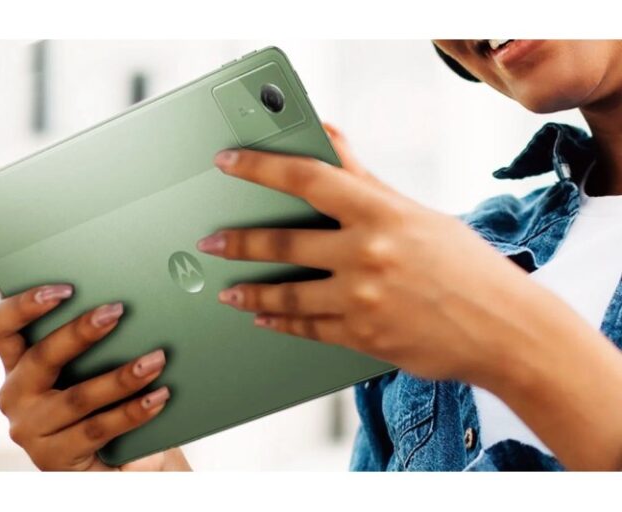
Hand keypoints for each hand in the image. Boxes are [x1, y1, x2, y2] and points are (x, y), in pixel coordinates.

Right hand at [0, 284, 189, 470]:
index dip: (23, 304)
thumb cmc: (105, 401)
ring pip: (76, 397)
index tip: (64, 288)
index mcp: (17, 362)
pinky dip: (132, 412)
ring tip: (155, 360)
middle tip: (116, 312)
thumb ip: (90, 336)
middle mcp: (15, 395)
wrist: (119, 461)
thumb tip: (115, 299)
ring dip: (120, 377)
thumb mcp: (93, 367)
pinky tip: (158, 397)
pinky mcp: (52, 459)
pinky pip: (97, 429)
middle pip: (40, 357)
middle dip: (80, 332)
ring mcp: (30, 430)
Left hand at [197, 124, 548, 385]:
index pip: (307, 178)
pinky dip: (281, 324)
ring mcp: (363, 300)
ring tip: (227, 292)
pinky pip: (308, 329)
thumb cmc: (465, 265)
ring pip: (287, 295)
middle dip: (238, 243)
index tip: (228, 161)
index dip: (261, 167)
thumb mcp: (416, 213)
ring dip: (250, 293)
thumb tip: (329, 135)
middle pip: (284, 244)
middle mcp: (367, 254)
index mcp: (381, 213)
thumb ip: (365, 179)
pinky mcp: (362, 338)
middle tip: (210, 243)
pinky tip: (265, 320)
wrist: (504, 329)